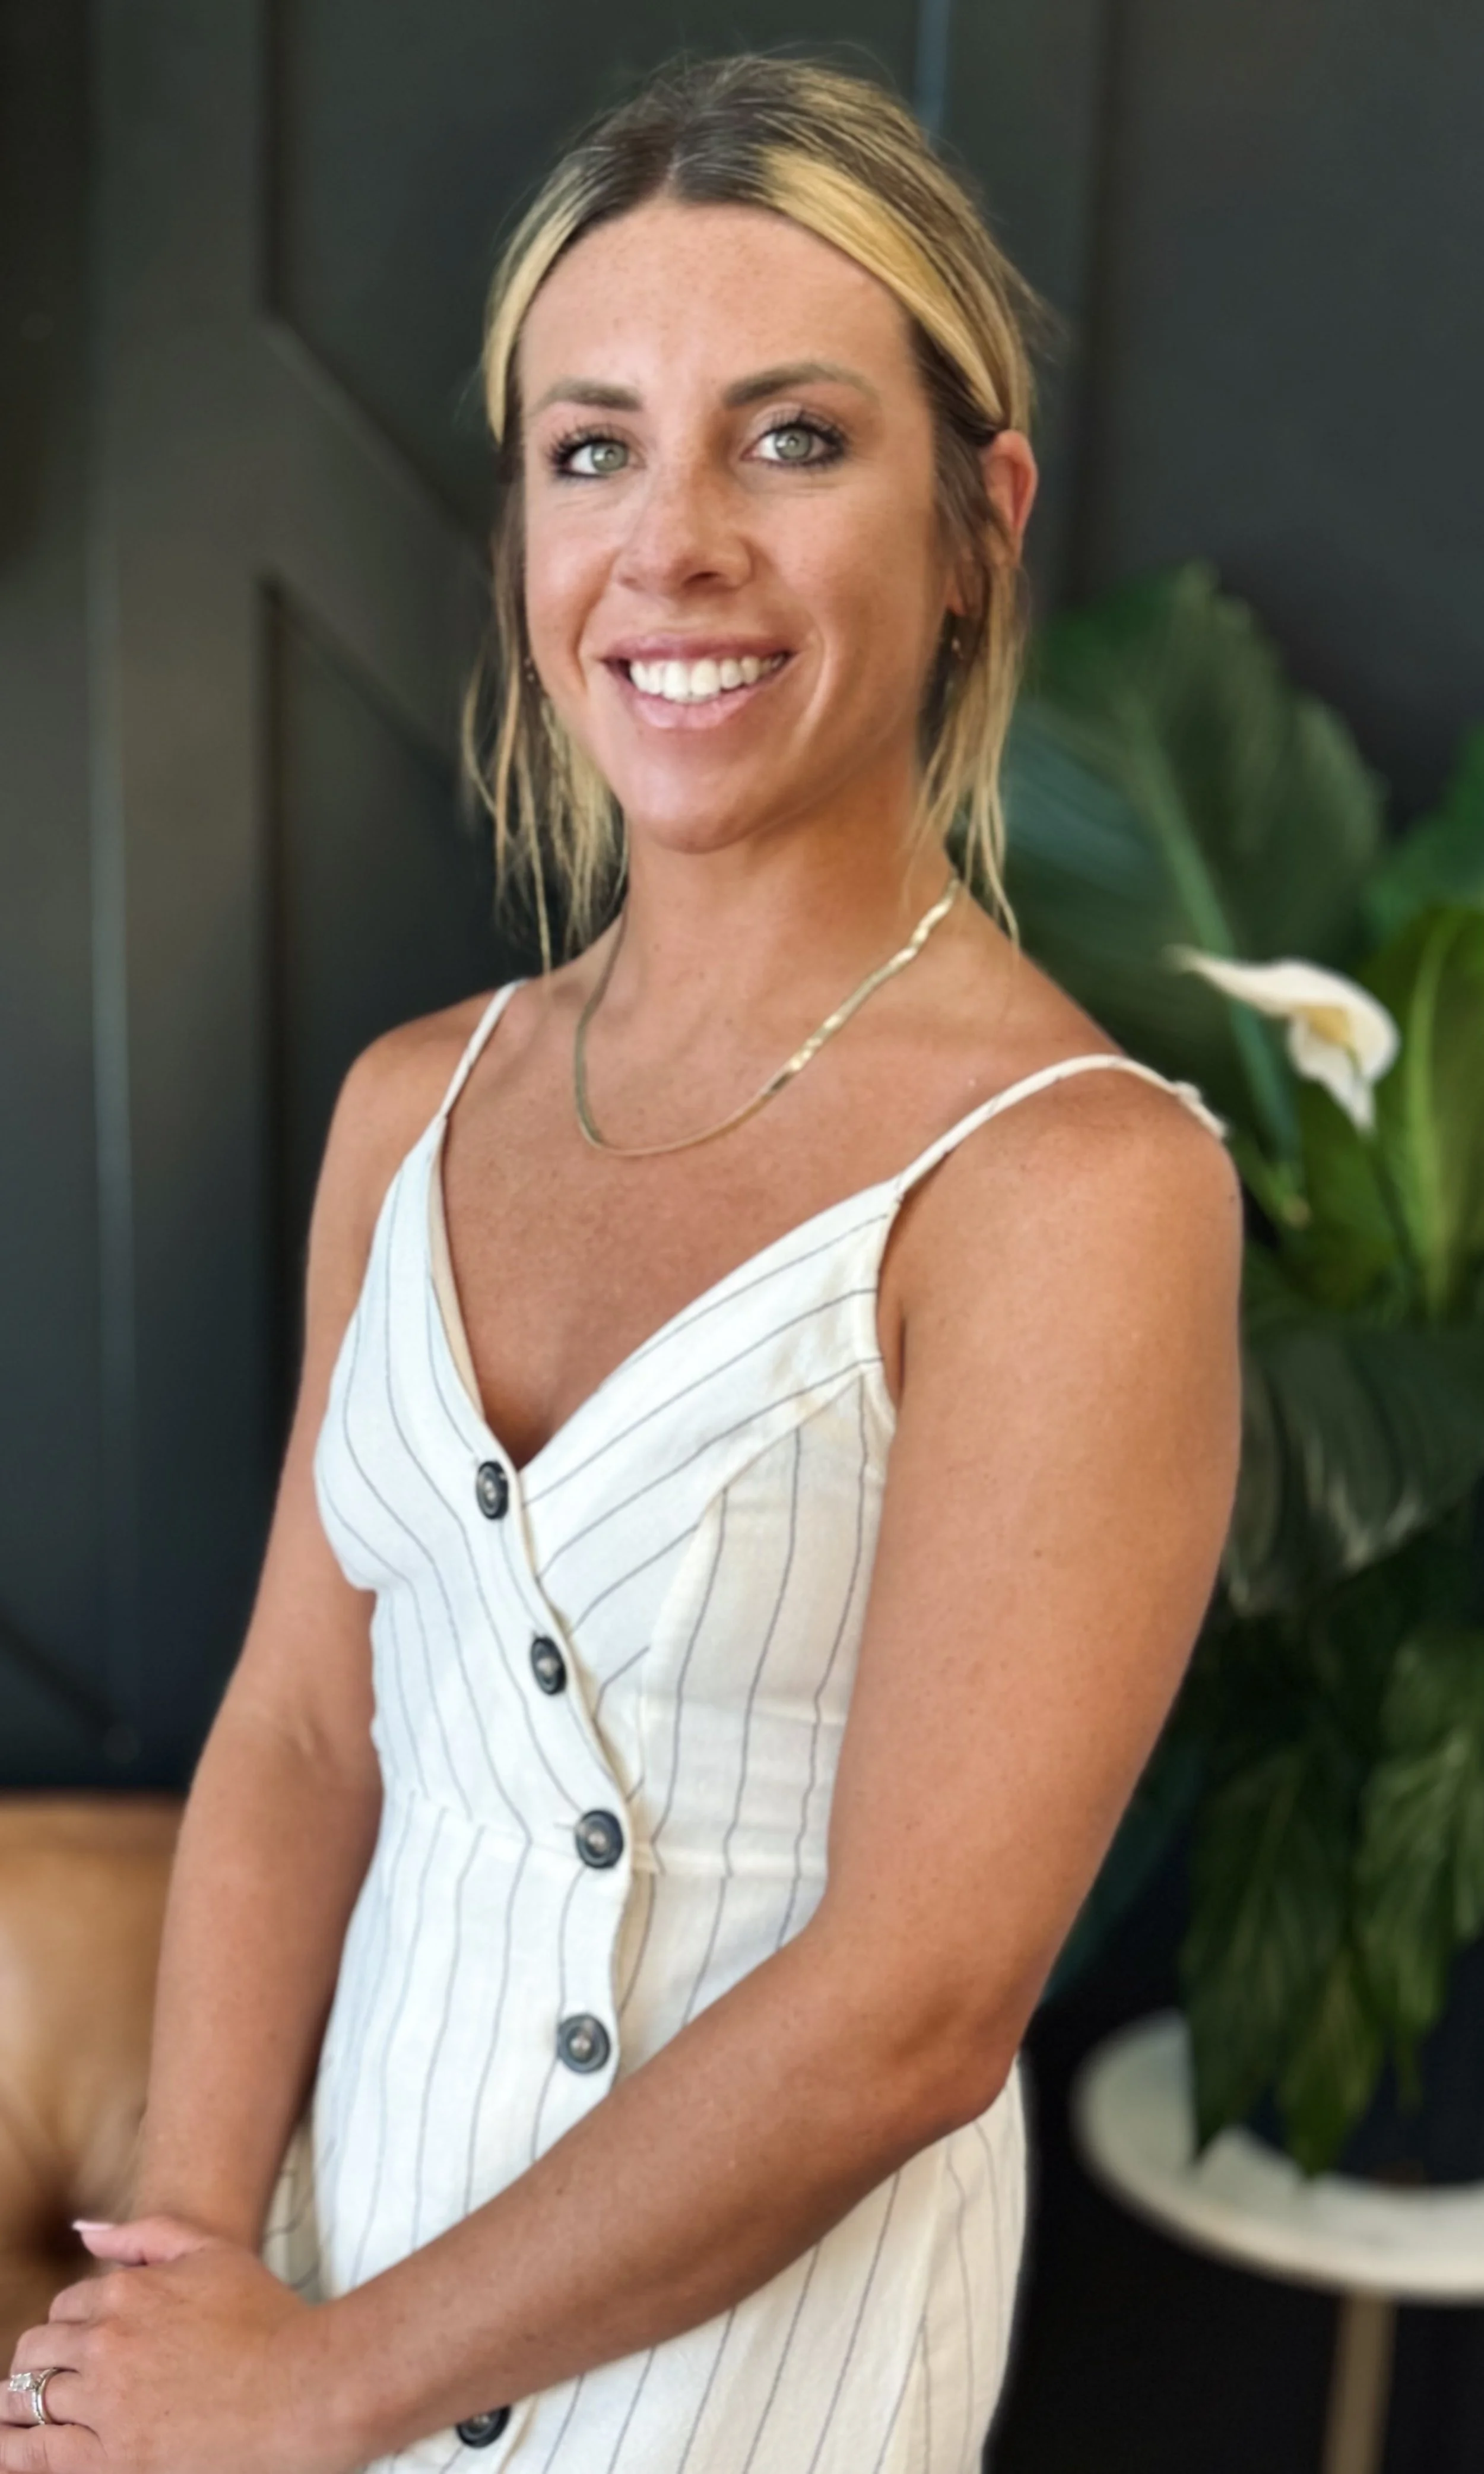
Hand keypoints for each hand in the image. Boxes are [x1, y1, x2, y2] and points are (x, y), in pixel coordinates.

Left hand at [2, 2218, 354, 2473]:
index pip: (66, 2307)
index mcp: (126, 2291)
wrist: (306, 2388)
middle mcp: (107, 2343)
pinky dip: (18, 2450)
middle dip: (36, 2363)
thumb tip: (83, 2230)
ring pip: (28, 2403)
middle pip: (38, 2352)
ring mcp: (107, 2403)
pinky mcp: (114, 2459)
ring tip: (17, 2417)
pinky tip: (13, 2449)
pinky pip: (39, 2456)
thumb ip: (144, 2235)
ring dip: (18, 2406)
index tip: (80, 2344)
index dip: (71, 2325)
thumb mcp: (212, 2252)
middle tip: (41, 2381)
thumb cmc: (268, 2318)